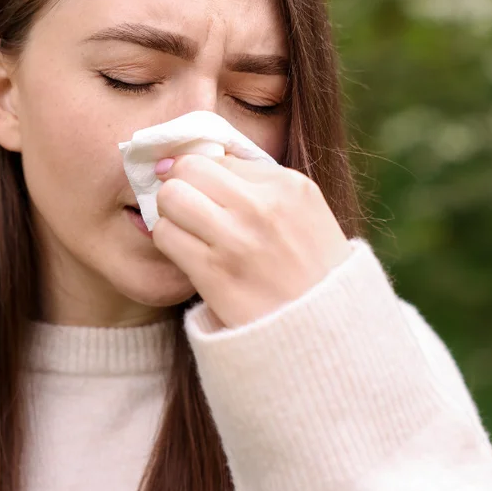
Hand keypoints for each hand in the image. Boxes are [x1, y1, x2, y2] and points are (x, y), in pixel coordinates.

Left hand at [151, 154, 351, 328]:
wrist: (326, 333)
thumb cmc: (311, 270)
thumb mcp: (304, 213)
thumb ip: (260, 184)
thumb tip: (203, 159)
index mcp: (289, 186)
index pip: (220, 157)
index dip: (205, 174)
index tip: (205, 192)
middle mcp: (263, 207)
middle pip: (188, 168)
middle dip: (181, 184)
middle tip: (188, 207)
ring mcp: (237, 240)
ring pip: (170, 197)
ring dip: (171, 213)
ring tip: (188, 230)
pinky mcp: (214, 273)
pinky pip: (166, 235)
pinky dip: (169, 241)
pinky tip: (187, 253)